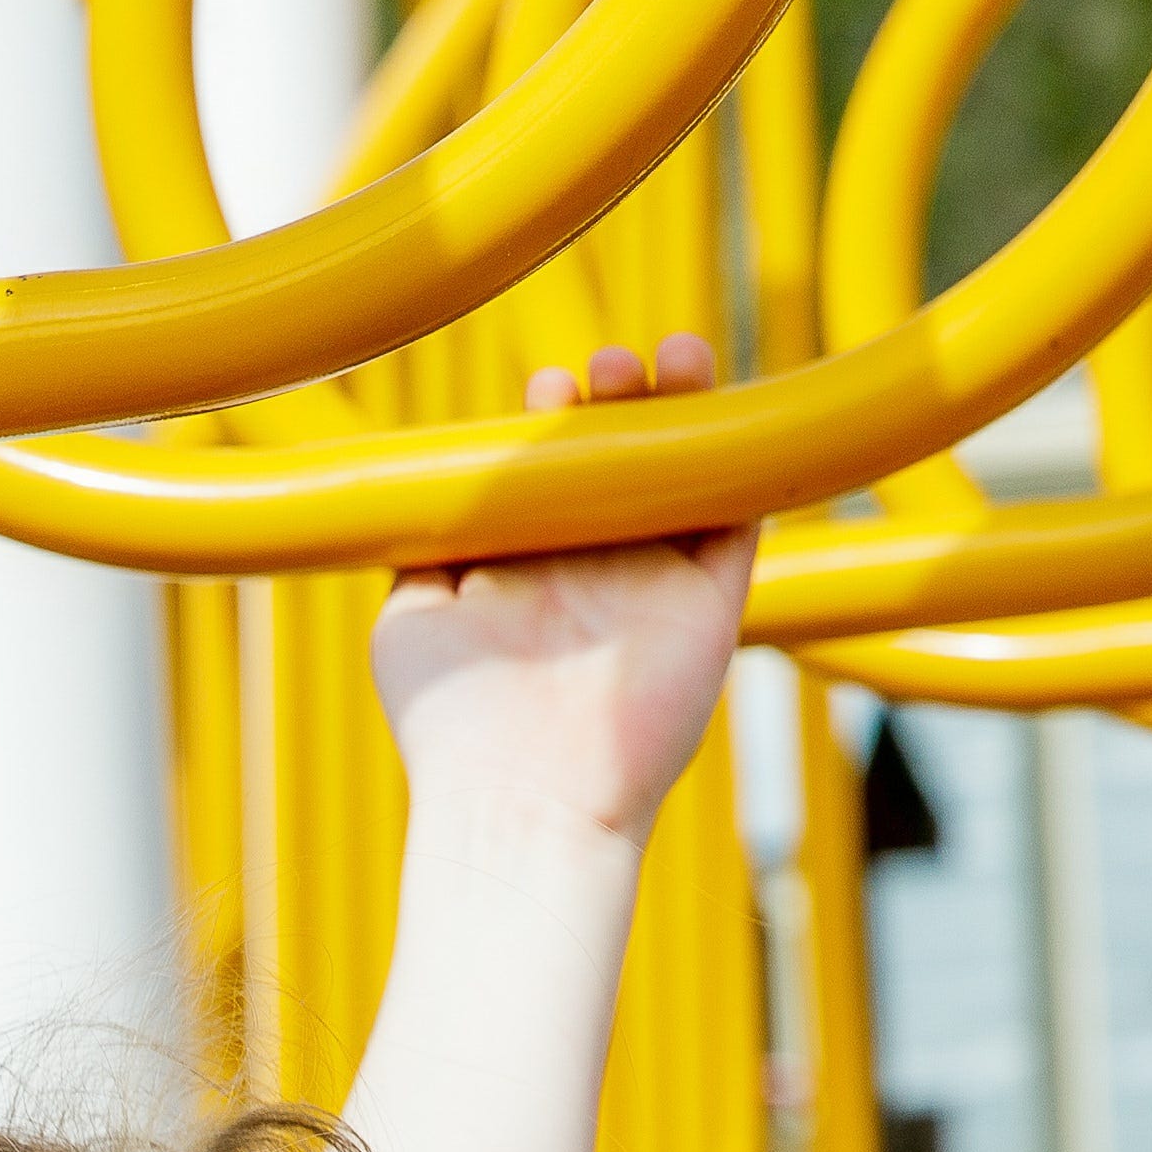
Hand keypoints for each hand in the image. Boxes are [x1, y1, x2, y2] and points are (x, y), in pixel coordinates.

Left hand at [368, 337, 759, 845]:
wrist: (520, 793)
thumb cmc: (452, 721)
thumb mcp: (412, 614)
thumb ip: (425, 541)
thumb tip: (427, 480)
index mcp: (528, 566)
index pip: (554, 472)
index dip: (553, 424)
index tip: (543, 393)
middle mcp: (594, 569)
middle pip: (624, 458)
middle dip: (618, 399)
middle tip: (603, 369)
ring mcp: (655, 585)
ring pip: (685, 472)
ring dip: (682, 408)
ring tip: (669, 358)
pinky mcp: (711, 606)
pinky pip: (738, 517)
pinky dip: (738, 458)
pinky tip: (719, 405)